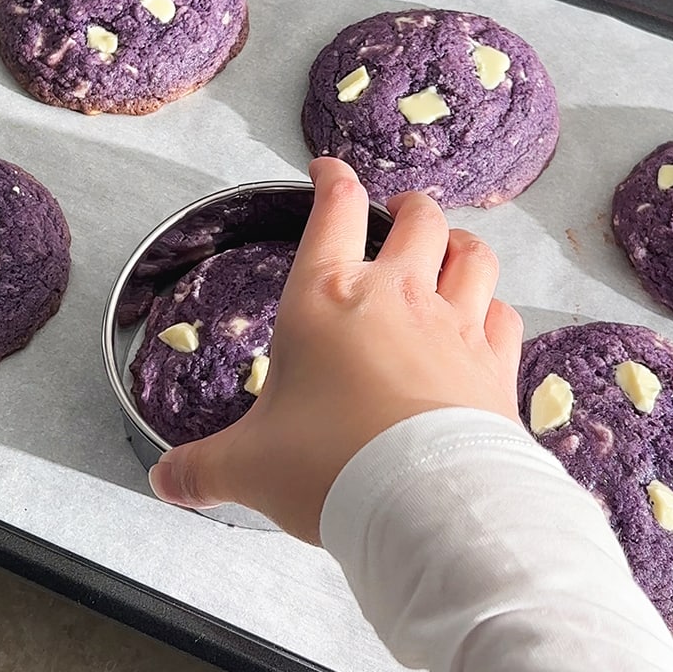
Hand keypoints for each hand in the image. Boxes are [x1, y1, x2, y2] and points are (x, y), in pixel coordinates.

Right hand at [147, 157, 523, 544]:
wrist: (426, 501)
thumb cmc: (333, 465)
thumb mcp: (247, 466)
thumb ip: (203, 468)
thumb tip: (166, 481)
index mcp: (325, 298)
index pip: (333, 209)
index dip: (331, 178)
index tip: (325, 170)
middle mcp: (396, 296)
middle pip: (419, 219)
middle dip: (407, 207)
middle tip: (396, 213)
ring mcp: (454, 327)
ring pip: (474, 255)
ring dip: (460, 244)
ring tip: (449, 248)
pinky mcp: (494, 366)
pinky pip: (505, 316)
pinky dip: (495, 308)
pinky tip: (486, 316)